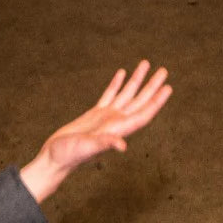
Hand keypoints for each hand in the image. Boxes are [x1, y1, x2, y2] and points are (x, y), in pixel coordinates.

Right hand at [18, 61, 170, 203]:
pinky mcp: (94, 114)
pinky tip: (122, 73)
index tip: (168, 87)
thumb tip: (122, 145)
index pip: (143, 113)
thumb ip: (104, 143)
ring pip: (126, 95)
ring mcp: (106, 117)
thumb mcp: (87, 148)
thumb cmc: (69, 155)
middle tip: (164, 71)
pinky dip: (117, 84)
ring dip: (136, 80)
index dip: (156, 101)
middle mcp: (116, 122)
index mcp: (118, 129)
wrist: (54, 158)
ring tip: (146, 64)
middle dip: (152, 86)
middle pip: (139, 101)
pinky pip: (110, 94)